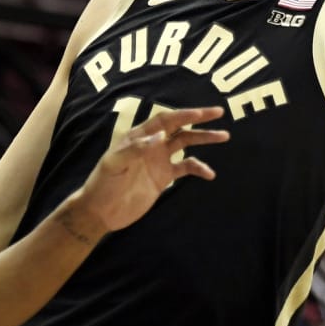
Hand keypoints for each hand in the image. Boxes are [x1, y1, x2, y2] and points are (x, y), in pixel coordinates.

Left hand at [78, 106, 228, 232]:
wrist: (100, 212)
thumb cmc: (103, 184)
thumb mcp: (114, 164)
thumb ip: (136, 149)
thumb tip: (161, 137)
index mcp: (140, 136)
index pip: (165, 120)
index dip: (183, 114)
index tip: (202, 113)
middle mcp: (153, 144)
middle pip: (180, 127)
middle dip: (199, 119)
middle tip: (219, 113)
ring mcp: (160, 160)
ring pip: (187, 143)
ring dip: (204, 139)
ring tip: (224, 137)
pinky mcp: (164, 177)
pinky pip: (186, 167)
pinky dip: (199, 168)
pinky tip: (210, 173)